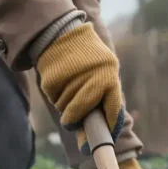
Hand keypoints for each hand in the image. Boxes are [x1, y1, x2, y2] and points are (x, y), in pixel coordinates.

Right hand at [35, 23, 124, 154]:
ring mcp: (71, 79)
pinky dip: (55, 95)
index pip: (114, 107)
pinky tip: (58, 80)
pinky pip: (54, 97)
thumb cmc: (86, 56)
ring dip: (65, 106)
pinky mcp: (52, 79)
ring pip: (66, 107)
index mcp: (109, 75)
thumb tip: (101, 127)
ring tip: (66, 88)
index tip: (108, 135)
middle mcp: (92, 78)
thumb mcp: (103, 68)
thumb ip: (104, 93)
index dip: (111, 124)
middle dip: (76, 120)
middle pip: (84, 112)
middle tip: (72, 124)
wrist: (61, 33)